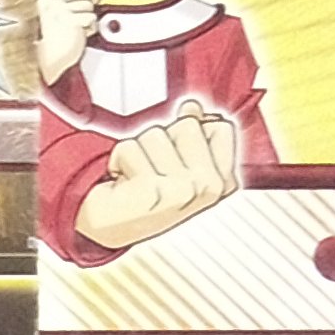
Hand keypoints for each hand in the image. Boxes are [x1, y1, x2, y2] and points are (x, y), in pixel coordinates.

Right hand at [37, 0, 94, 82]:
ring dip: (87, 16)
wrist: (46, 61)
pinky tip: (81, 33)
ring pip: (88, 4)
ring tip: (78, 27)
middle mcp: (50, 2)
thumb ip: (67, 0)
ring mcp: (60, 11)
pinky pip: (91, 18)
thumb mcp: (51, 15)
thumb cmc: (49, 41)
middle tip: (80, 13)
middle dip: (84, 0)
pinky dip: (90, 27)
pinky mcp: (71, 21)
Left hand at [73, 104, 240, 250]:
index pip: (220, 127)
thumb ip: (192, 133)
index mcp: (223, 182)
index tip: (176, 155)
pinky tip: (123, 183)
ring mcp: (183, 191)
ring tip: (136, 177)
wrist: (111, 227)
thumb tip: (193, 108)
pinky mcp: (152, 191)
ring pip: (155, 134)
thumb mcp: (177, 162)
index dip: (192, 130)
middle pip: (188, 124)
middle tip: (153, 169)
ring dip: (138, 151)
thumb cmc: (146, 196)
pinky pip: (129, 147)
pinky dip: (118, 160)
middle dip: (163, 140)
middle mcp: (208, 189)